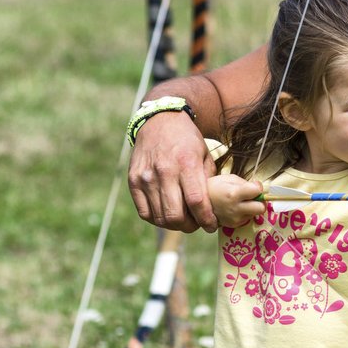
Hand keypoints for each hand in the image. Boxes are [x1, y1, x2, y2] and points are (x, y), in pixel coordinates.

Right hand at [128, 111, 218, 231]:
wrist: (159, 121)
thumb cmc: (187, 139)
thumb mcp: (204, 154)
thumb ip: (208, 179)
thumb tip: (214, 205)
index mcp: (186, 163)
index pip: (196, 201)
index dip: (205, 219)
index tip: (211, 226)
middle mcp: (164, 171)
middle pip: (175, 215)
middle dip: (190, 227)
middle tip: (197, 224)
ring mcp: (145, 178)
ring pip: (160, 217)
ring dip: (174, 225)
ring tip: (184, 220)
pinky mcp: (133, 182)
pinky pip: (145, 213)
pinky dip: (157, 219)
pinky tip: (167, 214)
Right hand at [207, 175, 265, 227]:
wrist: (198, 203)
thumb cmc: (215, 187)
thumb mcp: (229, 178)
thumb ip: (246, 183)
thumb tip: (259, 188)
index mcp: (234, 194)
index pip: (257, 191)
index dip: (258, 187)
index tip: (253, 186)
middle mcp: (235, 208)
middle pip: (261, 208)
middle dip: (260, 201)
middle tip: (253, 197)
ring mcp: (234, 219)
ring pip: (255, 214)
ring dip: (252, 207)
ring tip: (241, 202)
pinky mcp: (233, 225)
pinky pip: (247, 219)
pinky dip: (245, 213)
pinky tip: (236, 208)